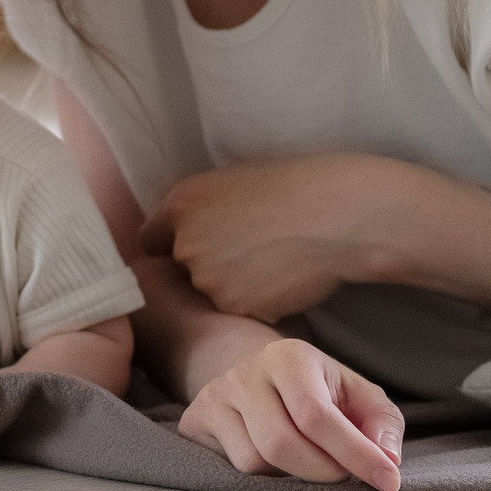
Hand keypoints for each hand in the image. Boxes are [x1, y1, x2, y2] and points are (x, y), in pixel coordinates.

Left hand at [142, 154, 422, 322]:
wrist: (339, 214)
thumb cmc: (298, 185)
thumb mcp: (235, 179)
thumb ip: (201, 207)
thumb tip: (185, 226)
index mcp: (181, 203)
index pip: (151, 240)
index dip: (171, 245)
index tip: (191, 249)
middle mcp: (185, 243)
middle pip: (183, 270)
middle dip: (207, 266)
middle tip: (249, 252)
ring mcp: (209, 279)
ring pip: (212, 294)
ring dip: (234, 287)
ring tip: (273, 263)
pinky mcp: (236, 307)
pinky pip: (241, 311)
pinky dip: (258, 304)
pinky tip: (285, 279)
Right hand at [179, 335, 403, 488]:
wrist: (258, 374)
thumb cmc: (317, 390)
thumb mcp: (357, 394)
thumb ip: (382, 422)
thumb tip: (386, 456)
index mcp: (289, 357)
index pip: (318, 416)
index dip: (355, 453)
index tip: (386, 480)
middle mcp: (245, 373)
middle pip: (281, 444)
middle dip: (322, 471)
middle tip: (343, 475)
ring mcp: (215, 397)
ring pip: (255, 463)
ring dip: (290, 475)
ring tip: (306, 458)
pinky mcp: (195, 421)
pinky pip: (231, 469)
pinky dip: (263, 476)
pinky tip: (275, 460)